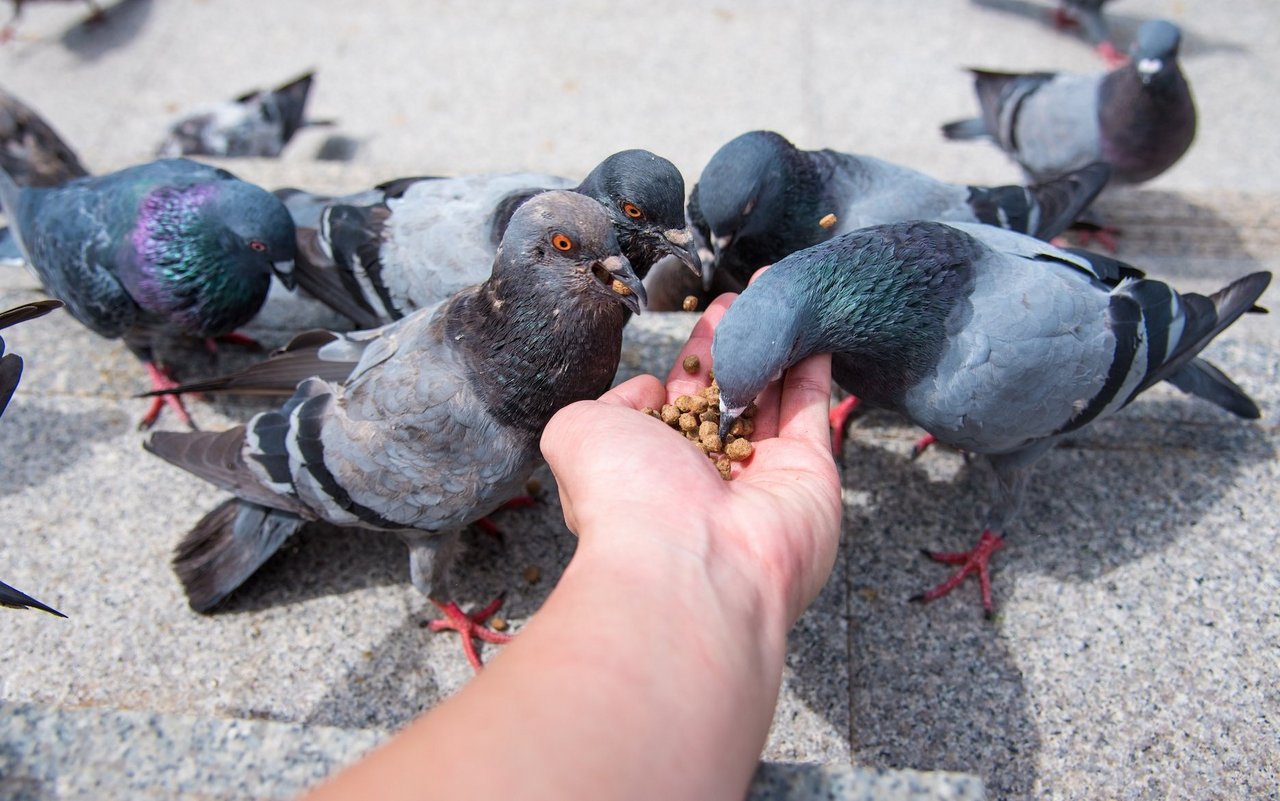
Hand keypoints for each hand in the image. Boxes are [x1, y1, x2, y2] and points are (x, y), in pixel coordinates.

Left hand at [541, 293, 842, 626]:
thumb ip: (609, 404)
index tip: (713, 312)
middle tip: (749, 296)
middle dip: (741, 342)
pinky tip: (812, 325)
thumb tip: (650, 390)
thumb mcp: (578, 433)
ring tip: (782, 292)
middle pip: (732, 393)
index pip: (684, 398)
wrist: (686, 563)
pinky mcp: (810, 475)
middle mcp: (711, 472)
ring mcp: (763, 475)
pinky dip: (814, 368)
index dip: (699, 354)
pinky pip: (811, 410)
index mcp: (658, 464)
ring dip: (779, 343)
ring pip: (774, 395)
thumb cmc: (623, 498)